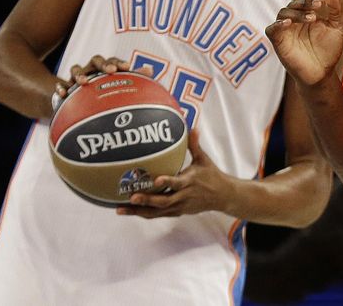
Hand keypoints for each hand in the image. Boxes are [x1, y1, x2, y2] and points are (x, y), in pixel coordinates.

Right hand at [56, 55, 151, 97]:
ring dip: (79, 74)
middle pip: (96, 60)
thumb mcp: (120, 86)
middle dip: (103, 64)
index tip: (128, 67)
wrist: (83, 103)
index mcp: (106, 67)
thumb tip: (149, 70)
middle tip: (111, 71)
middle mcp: (92, 69)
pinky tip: (62, 94)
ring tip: (83, 82)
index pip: (113, 60)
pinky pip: (60, 85)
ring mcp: (77, 77)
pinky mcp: (65, 87)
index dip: (120, 62)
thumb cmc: (106, 92)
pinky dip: (60, 87)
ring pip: (75, 69)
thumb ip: (135, 78)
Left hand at [116, 129, 233, 217]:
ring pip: (157, 212)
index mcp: (190, 181)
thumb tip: (192, 127)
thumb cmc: (211, 175)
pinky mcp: (177, 212)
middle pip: (163, 201)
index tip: (156, 180)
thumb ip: (194, 144)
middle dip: (147, 200)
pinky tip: (130, 211)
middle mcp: (183, 195)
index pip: (177, 183)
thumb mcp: (203, 159)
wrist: (222, 196)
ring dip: (139, 211)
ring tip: (120, 209)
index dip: (167, 182)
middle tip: (131, 196)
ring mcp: (179, 206)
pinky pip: (158, 215)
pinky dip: (144, 213)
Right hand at [265, 0, 342, 84]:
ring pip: (283, 13)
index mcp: (307, 14)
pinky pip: (271, 29)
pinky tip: (289, 23)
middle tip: (318, 6)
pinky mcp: (278, 42)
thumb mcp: (336, 27)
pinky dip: (278, 24)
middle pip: (293, 3)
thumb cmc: (328, 51)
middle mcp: (295, 20)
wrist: (322, 73)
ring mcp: (285, 31)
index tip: (323, 0)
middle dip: (305, 2)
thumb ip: (335, 9)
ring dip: (297, 13)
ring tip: (312, 18)